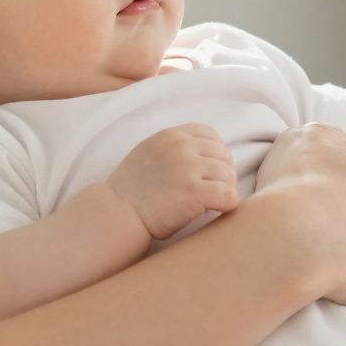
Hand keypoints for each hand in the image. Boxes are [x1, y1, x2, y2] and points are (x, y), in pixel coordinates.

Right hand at [109, 124, 241, 239]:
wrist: (116, 212)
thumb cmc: (130, 189)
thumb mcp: (148, 152)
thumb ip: (171, 147)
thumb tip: (199, 153)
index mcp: (171, 136)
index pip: (209, 134)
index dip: (215, 152)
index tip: (209, 170)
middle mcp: (181, 147)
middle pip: (223, 154)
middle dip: (222, 172)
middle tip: (214, 190)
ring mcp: (188, 168)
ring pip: (228, 175)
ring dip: (225, 189)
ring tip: (214, 201)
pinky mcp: (194, 192)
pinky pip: (229, 195)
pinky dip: (228, 204)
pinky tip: (219, 210)